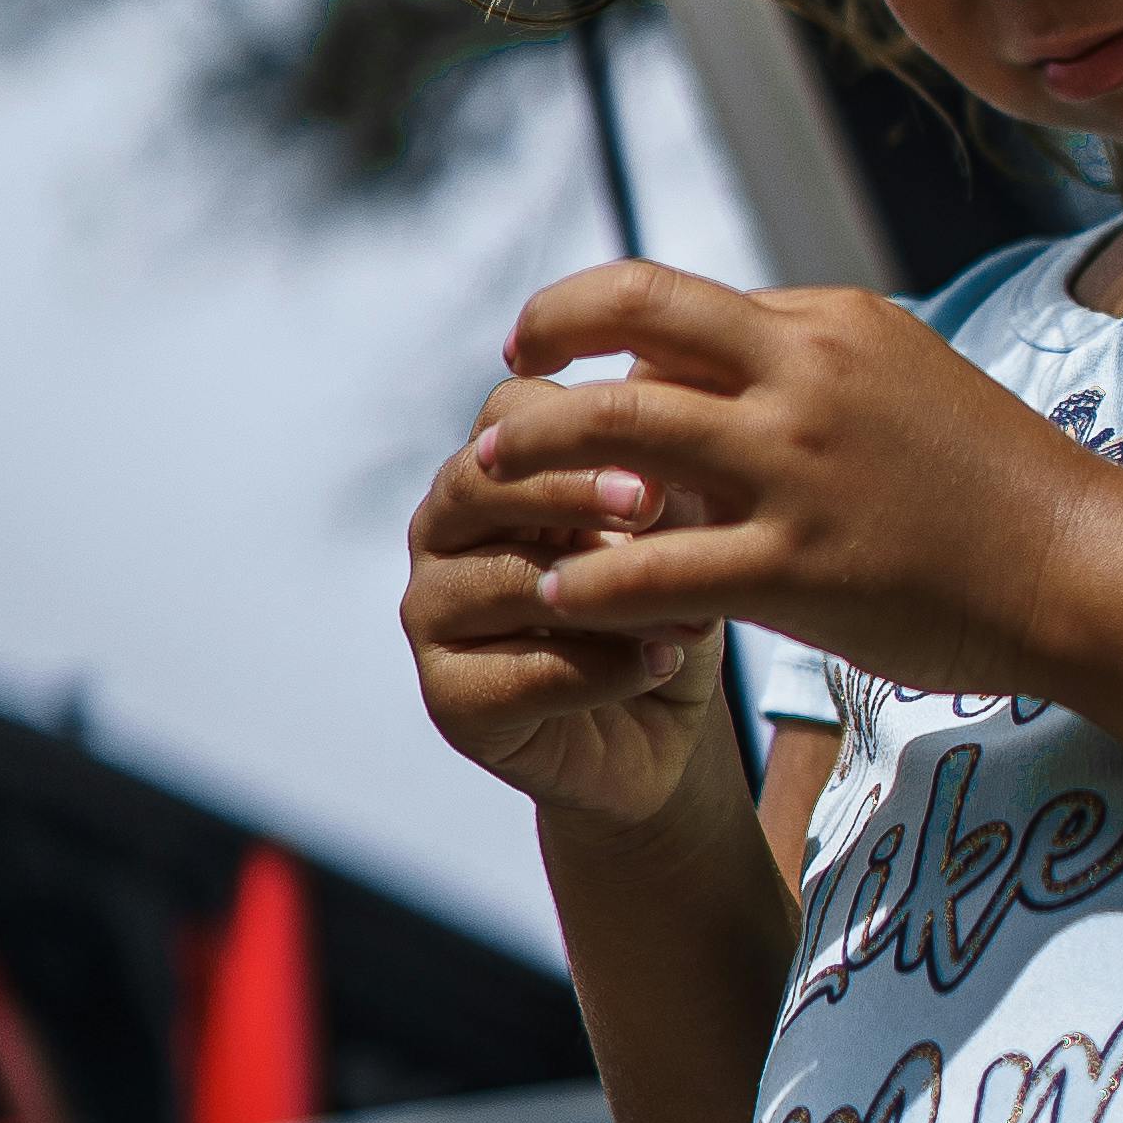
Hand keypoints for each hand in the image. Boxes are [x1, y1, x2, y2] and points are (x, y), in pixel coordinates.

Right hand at [402, 368, 741, 841]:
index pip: (508, 415)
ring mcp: (431, 614)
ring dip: (605, 598)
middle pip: (480, 484)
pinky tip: (658, 665)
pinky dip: (598, 671)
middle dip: (568, 490)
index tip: (658, 444)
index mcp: (492, 470)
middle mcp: (442, 532)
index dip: (576, 423)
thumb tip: (687, 395)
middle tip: (650, 504)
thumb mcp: (682, 526)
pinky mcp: (448, 699)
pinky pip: (514, 675)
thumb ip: (669, 467)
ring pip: (502, 583)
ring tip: (691, 615)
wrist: (659, 727)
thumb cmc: (661, 602)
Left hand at [461, 259, 1096, 699]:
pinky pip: (656, 565)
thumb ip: (805, 367)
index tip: (555, 352)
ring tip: (484, 483)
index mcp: (827, 324)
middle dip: (546, 338)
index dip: (597, 322)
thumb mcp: (899, 381)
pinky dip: (590, 577)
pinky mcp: (797, 562)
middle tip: (501, 386)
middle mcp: (804, 373)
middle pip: (632, 314)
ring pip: (618, 427)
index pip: (677, 300)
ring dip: (533, 452)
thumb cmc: (995, 486)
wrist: (1080, 565)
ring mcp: (796, 465)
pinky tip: (557, 598)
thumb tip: (710, 366)